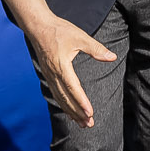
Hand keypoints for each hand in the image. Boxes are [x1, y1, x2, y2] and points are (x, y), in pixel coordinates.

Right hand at [25, 9, 118, 129]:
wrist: (38, 27)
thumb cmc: (59, 30)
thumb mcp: (80, 37)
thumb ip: (96, 49)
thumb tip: (111, 57)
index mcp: (61, 66)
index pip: (73, 88)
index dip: (81, 102)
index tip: (89, 113)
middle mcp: (53, 74)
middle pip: (66, 98)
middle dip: (77, 112)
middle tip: (89, 124)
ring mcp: (49, 76)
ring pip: (60, 98)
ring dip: (70, 112)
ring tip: (81, 123)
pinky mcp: (48, 75)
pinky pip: (55, 94)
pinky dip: (63, 105)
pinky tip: (69, 112)